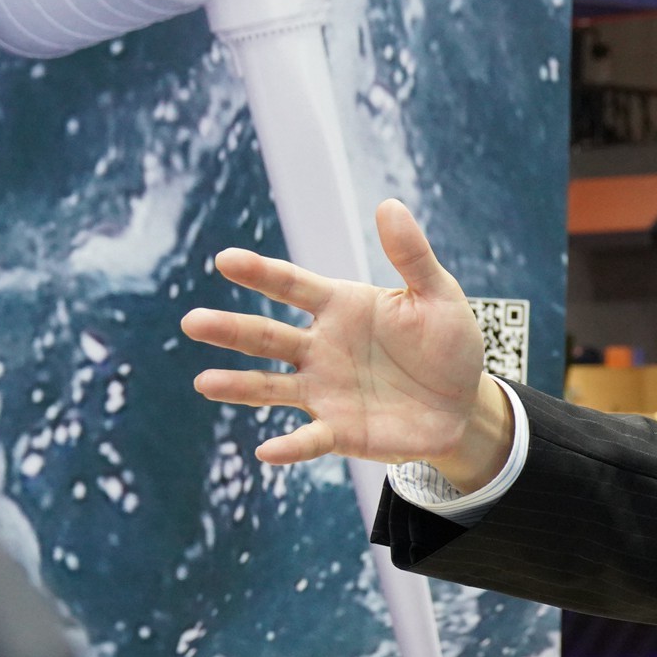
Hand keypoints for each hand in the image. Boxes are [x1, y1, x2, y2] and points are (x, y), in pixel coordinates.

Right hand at [181, 199, 507, 481]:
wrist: (463, 403)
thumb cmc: (447, 343)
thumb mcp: (438, 296)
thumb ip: (412, 255)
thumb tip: (389, 204)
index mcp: (340, 307)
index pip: (292, 286)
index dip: (261, 273)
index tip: (226, 260)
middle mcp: (320, 347)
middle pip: (266, 336)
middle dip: (230, 329)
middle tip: (193, 321)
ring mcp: (324, 390)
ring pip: (271, 386)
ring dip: (238, 386)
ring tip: (204, 382)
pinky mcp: (338, 430)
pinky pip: (308, 439)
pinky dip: (289, 446)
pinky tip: (266, 452)